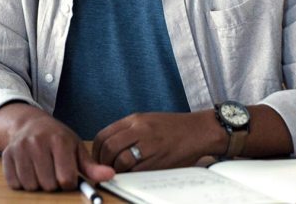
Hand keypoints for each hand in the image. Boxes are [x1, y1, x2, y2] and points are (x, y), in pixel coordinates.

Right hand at [0, 104, 114, 190]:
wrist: (29, 123)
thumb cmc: (56, 137)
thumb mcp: (76, 147)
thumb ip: (91, 166)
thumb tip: (110, 175)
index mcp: (59, 141)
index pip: (66, 178)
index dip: (68, 182)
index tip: (67, 175)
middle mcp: (38, 143)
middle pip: (48, 184)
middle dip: (53, 183)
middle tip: (53, 171)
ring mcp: (20, 149)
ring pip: (31, 185)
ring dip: (37, 184)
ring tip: (41, 170)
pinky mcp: (7, 155)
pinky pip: (15, 183)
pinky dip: (22, 182)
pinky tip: (28, 170)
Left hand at [92, 111, 221, 172]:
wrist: (198, 131)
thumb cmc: (173, 128)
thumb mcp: (147, 120)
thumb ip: (128, 130)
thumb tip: (107, 147)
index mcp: (135, 119)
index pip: (104, 135)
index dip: (96, 151)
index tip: (98, 158)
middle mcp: (140, 130)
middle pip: (109, 148)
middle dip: (103, 162)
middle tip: (105, 169)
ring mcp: (150, 145)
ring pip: (121, 161)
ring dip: (116, 170)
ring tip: (119, 172)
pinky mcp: (159, 160)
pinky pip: (137, 171)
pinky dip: (130, 176)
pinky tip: (132, 175)